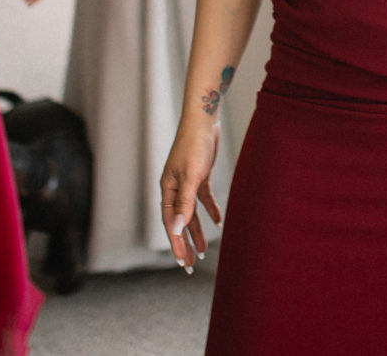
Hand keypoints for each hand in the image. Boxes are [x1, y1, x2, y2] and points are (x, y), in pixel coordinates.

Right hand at [159, 111, 223, 273]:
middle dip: (184, 243)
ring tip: (202, 251)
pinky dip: (210, 211)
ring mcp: (188, 182)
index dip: (176, 243)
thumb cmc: (194, 147)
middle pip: (179, 221)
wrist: (204, 121)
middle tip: (189, 266)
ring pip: (191, 213)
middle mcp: (175, 188)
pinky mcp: (200, 176)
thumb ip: (184, 204)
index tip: (182, 262)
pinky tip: (218, 223)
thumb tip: (176, 229)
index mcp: (168, 190)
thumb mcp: (190, 178)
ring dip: (197, 231)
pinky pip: (204, 199)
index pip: (170, 223)